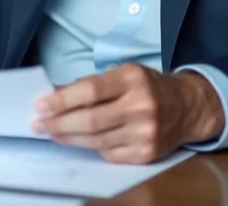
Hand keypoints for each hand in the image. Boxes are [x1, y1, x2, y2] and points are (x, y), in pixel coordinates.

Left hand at [31, 64, 223, 163]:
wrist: (188, 107)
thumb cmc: (149, 86)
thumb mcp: (125, 73)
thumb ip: (94, 84)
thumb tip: (57, 96)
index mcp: (133, 79)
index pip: (89, 91)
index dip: (62, 100)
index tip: (41, 105)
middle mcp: (141, 105)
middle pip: (90, 120)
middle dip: (59, 123)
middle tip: (39, 124)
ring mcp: (145, 132)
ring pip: (96, 140)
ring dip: (69, 138)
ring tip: (53, 133)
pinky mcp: (147, 153)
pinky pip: (110, 154)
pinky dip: (92, 148)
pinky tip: (81, 142)